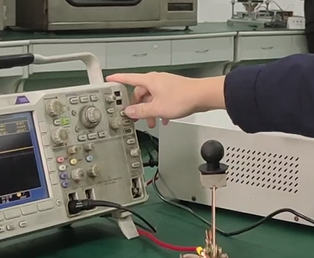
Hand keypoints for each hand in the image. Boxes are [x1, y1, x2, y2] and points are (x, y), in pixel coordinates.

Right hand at [105, 72, 224, 127]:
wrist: (203, 96)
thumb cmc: (183, 97)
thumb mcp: (157, 109)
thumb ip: (142, 111)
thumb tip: (130, 112)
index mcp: (149, 80)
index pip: (128, 78)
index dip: (117, 79)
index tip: (109, 80)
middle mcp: (157, 80)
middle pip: (140, 92)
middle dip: (138, 106)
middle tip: (136, 116)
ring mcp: (166, 85)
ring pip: (152, 98)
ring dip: (150, 110)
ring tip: (152, 122)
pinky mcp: (174, 91)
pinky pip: (162, 100)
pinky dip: (160, 109)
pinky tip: (164, 119)